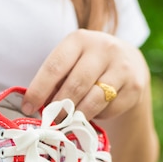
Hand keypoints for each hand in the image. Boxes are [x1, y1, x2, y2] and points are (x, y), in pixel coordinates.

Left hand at [22, 29, 150, 120]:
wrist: (129, 63)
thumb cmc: (88, 66)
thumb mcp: (71, 63)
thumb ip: (55, 80)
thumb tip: (35, 107)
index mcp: (79, 39)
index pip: (55, 66)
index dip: (39, 90)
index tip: (28, 108)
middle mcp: (103, 48)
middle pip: (75, 86)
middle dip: (59, 108)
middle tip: (50, 122)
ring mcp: (122, 66)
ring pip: (93, 101)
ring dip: (77, 115)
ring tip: (68, 121)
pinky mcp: (135, 86)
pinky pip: (109, 109)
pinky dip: (98, 115)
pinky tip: (94, 111)